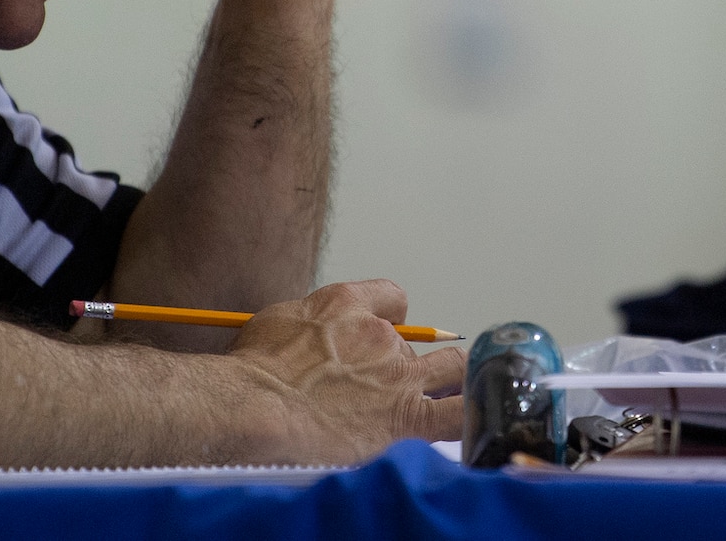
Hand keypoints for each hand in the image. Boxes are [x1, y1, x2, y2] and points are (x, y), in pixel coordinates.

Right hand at [228, 280, 464, 463]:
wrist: (257, 407)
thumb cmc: (252, 371)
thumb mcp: (275, 324)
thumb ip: (305, 328)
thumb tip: (306, 343)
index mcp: (346, 303)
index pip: (390, 297)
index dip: (391, 316)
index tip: (385, 332)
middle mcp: (380, 335)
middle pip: (417, 341)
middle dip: (411, 361)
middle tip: (394, 387)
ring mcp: (399, 377)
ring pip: (453, 369)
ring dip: (454, 381)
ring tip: (451, 398)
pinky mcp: (407, 420)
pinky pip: (458, 417)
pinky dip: (469, 418)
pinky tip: (473, 427)